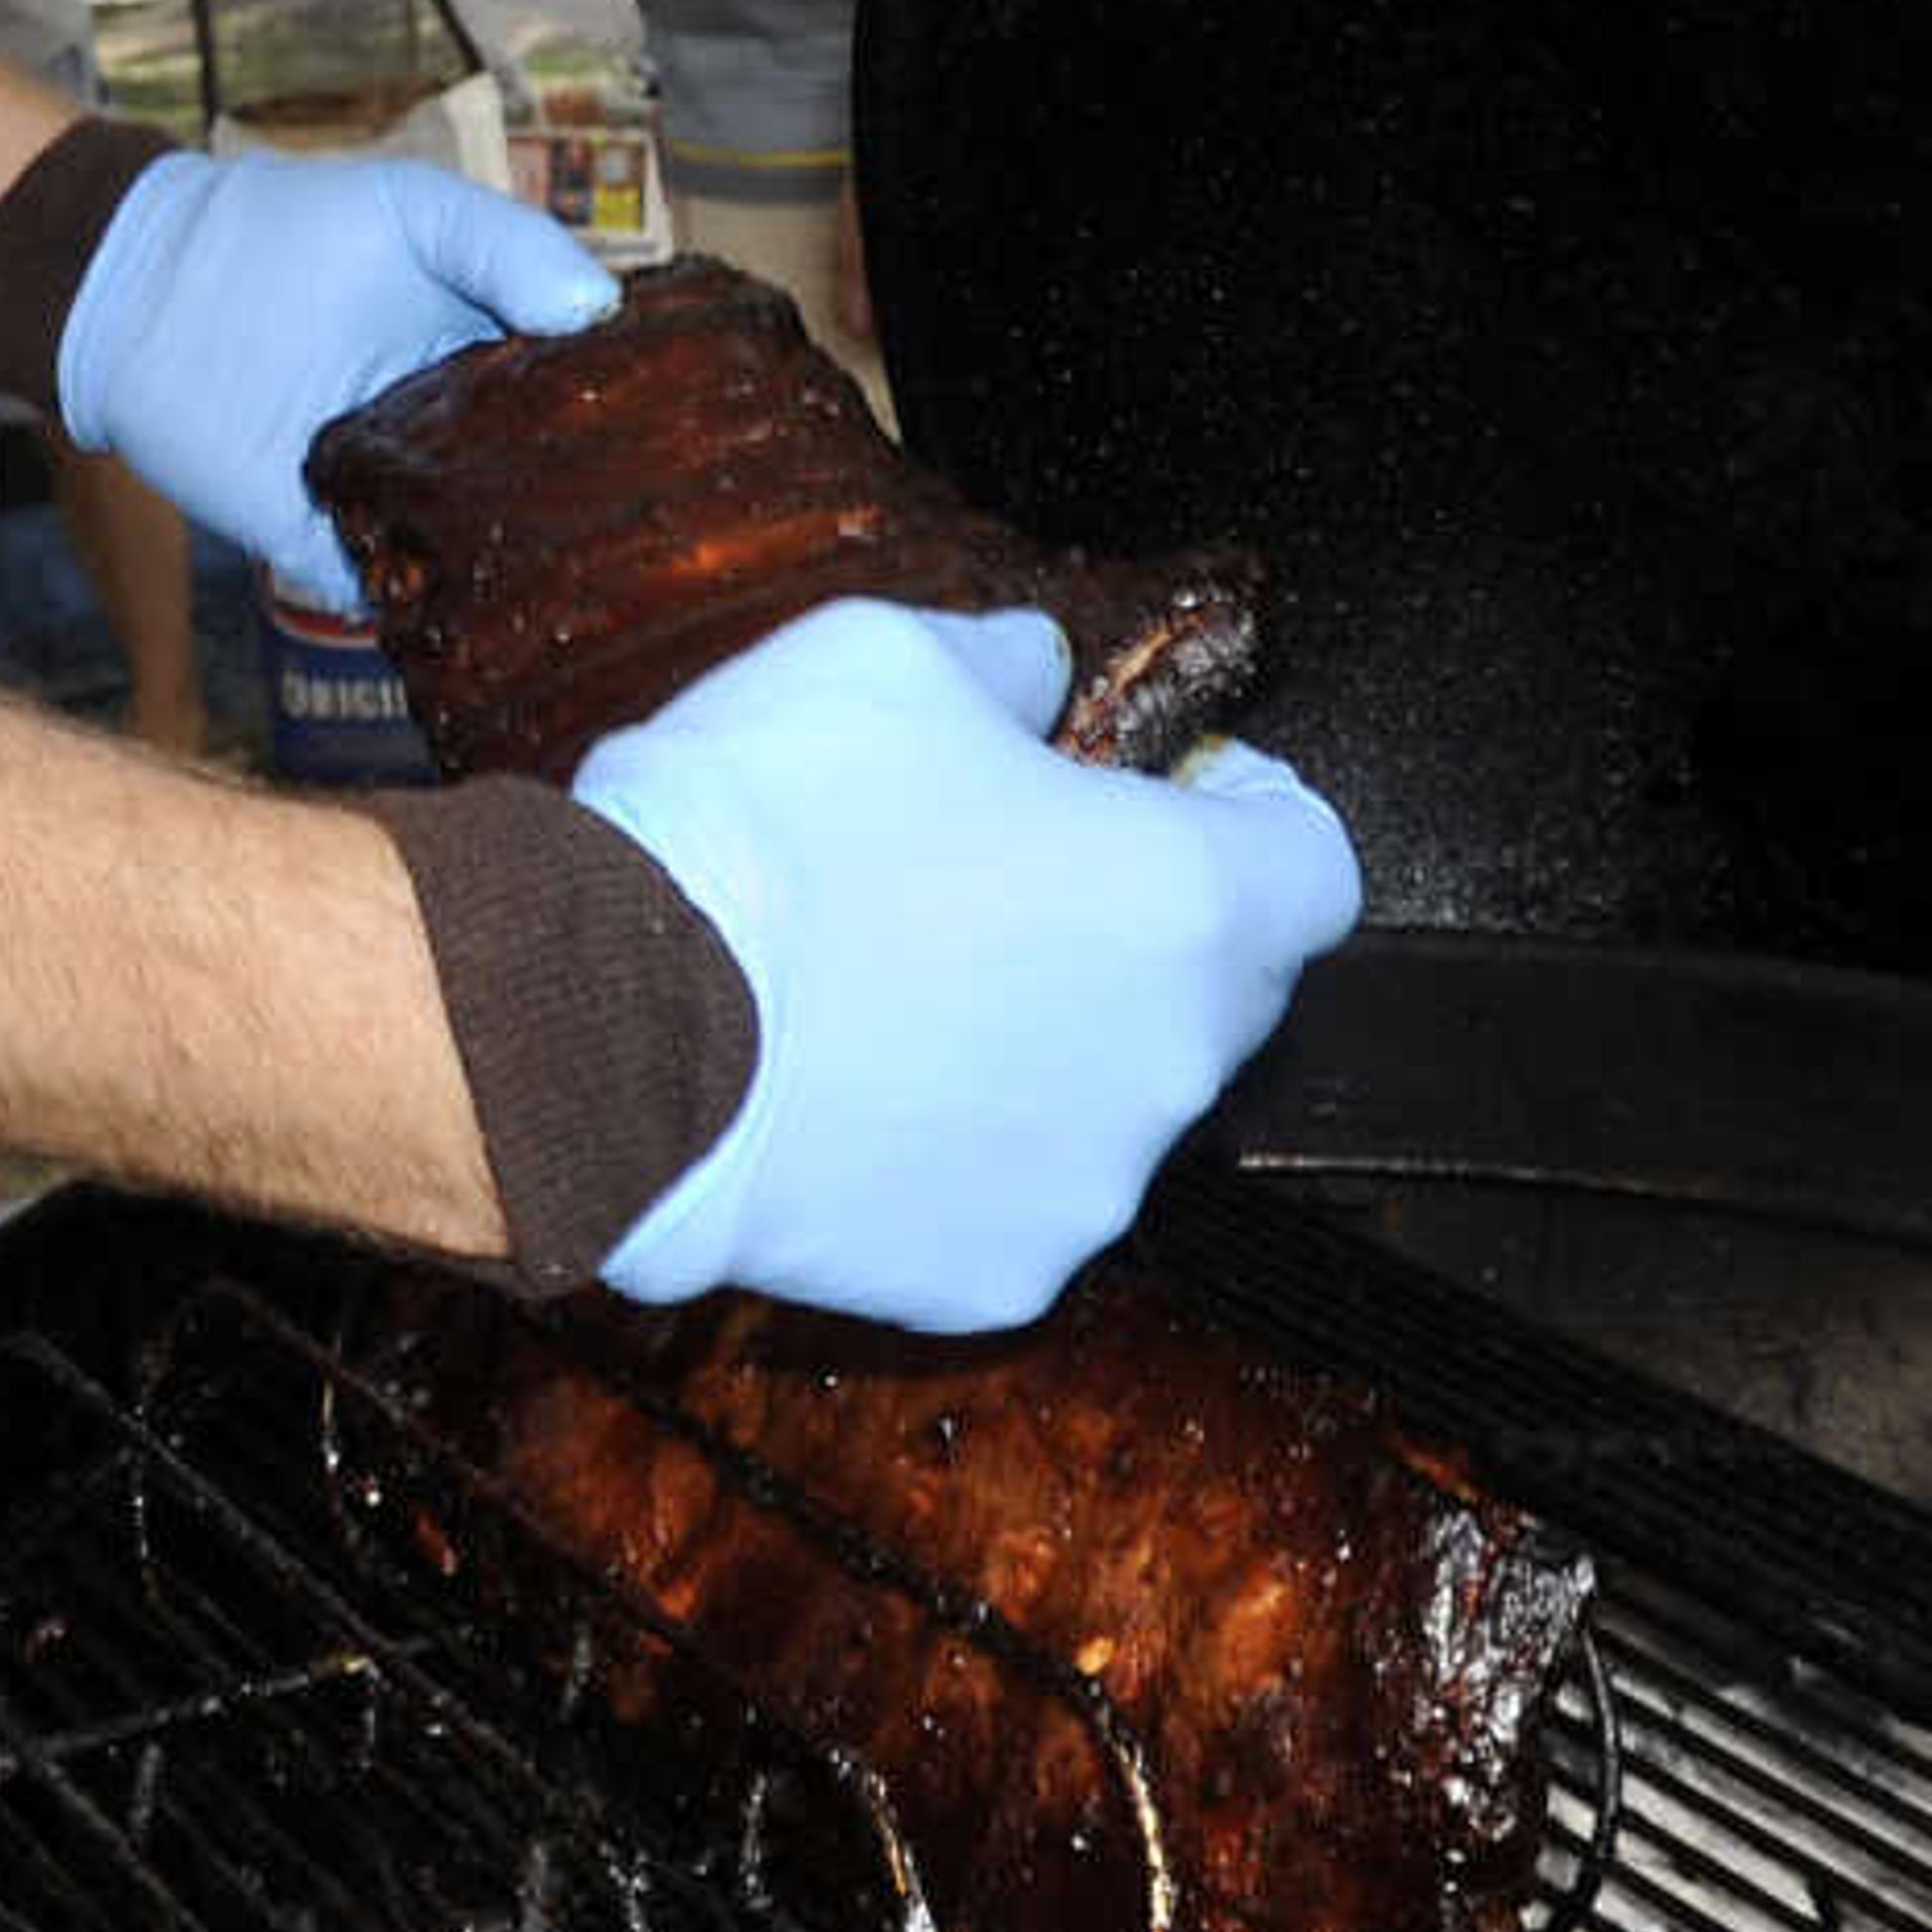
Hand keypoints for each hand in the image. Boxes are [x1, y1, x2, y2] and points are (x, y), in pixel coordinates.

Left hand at [56, 149, 614, 594]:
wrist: (144, 284)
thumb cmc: (286, 227)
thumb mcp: (412, 208)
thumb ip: (505, 245)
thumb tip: (596, 309)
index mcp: (495, 362)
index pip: (588, 407)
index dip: (637, 424)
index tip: (691, 441)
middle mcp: (456, 439)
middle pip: (545, 494)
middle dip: (592, 515)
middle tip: (659, 536)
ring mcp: (393, 496)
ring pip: (476, 556)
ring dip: (520, 571)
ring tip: (587, 587)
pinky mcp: (321, 539)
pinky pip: (385, 594)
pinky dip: (422, 609)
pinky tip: (472, 612)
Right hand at [571, 599, 1361, 1328]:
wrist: (616, 1025)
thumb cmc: (765, 827)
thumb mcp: (889, 654)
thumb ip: (1007, 659)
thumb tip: (1037, 674)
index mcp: (1187, 901)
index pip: (1316, 864)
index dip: (1246, 813)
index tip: (1156, 789)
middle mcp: (1173, 1063)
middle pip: (1216, 989)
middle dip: (1132, 928)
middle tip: (992, 875)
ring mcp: (1088, 1186)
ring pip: (1108, 1100)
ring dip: (1040, 1043)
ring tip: (892, 987)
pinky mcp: (995, 1278)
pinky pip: (1007, 1196)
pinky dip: (955, 1149)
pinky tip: (852, 1088)